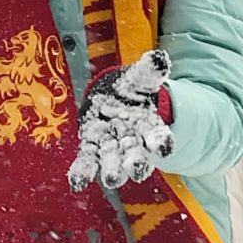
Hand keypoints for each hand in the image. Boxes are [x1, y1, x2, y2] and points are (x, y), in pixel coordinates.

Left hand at [67, 49, 173, 191]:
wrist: (114, 98)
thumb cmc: (132, 90)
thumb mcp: (142, 78)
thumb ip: (150, 70)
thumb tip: (160, 59)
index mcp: (149, 125)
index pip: (157, 135)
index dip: (161, 141)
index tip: (164, 147)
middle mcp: (132, 142)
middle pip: (136, 155)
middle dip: (137, 163)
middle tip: (136, 171)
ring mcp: (111, 147)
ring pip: (113, 161)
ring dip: (113, 170)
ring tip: (112, 178)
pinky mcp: (92, 148)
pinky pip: (87, 161)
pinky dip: (83, 172)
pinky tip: (78, 183)